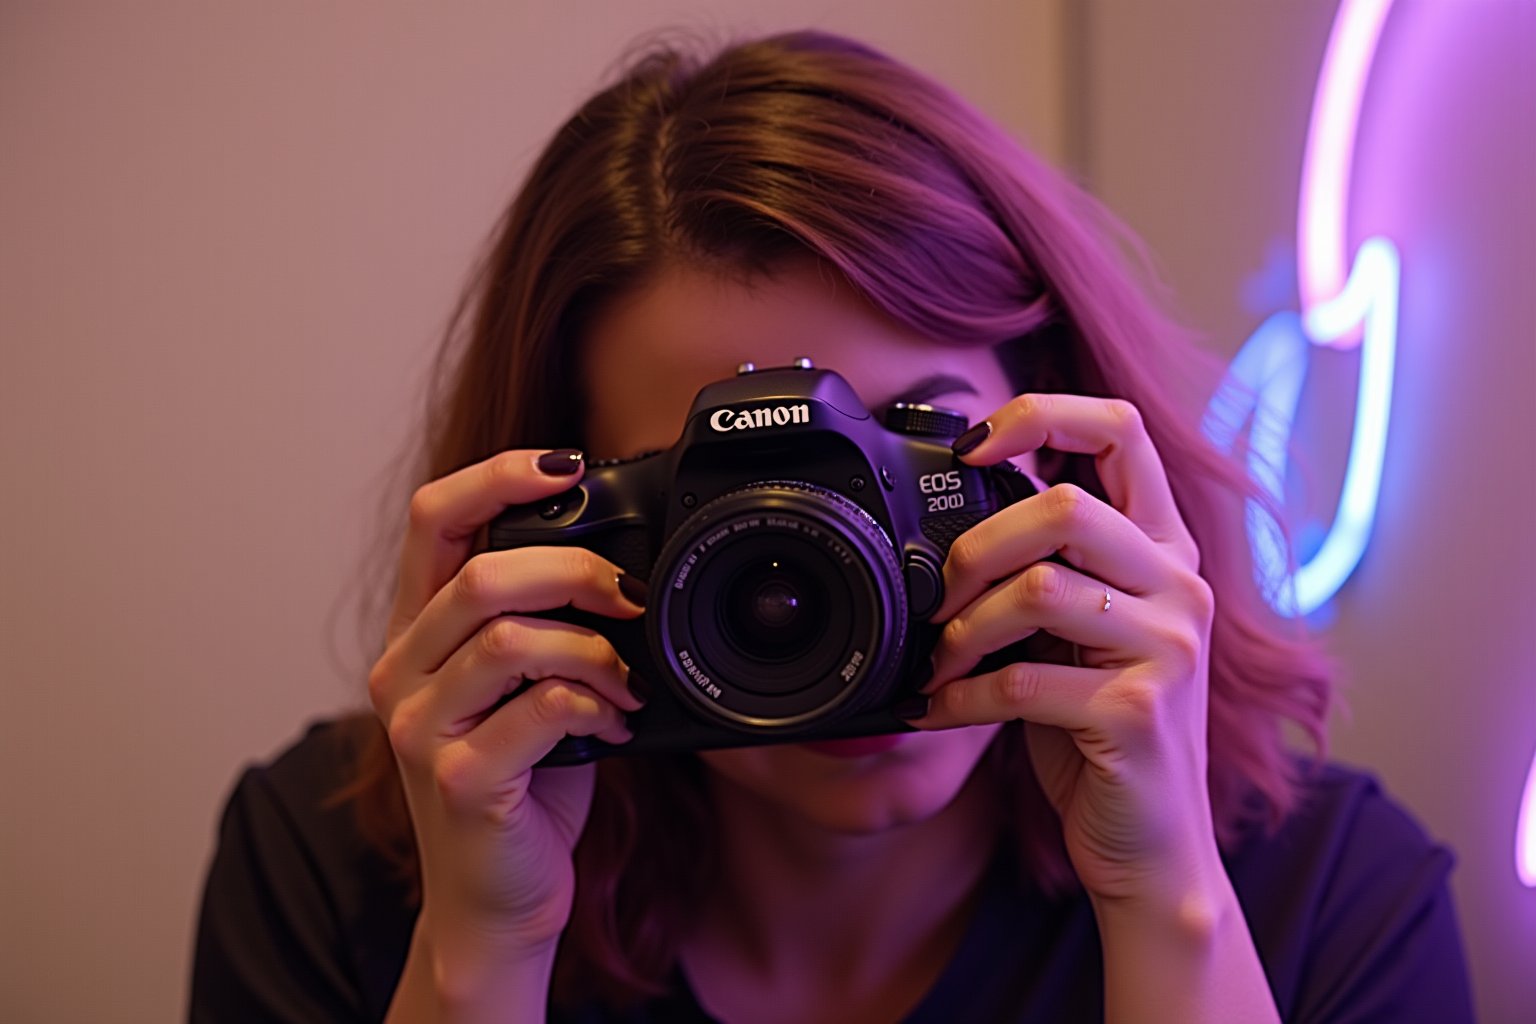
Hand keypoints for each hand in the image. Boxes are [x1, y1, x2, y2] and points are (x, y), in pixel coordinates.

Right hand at [367, 449, 645, 962]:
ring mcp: (422, 730)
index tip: (567, 463)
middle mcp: (403, 673)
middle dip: (575, 569)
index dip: (497, 476)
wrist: (495, 901)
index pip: (434, 520)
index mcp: (417, 634)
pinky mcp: (460, 780)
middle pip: (479, 572)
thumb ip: (543, 625)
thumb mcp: (523, 687)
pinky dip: (596, 704)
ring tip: (630, 678)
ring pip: (508, 637)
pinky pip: (538, 708)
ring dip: (594, 648)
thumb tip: (621, 565)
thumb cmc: (521, 787)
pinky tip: (617, 724)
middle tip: (631, 596)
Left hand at [913, 395, 1220, 907]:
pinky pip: (1023, 682)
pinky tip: (939, 710)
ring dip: (963, 630)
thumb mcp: (1082, 634)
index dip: (1042, 416)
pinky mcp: (1138, 713)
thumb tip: (952, 535)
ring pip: (1040, 589)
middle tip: (940, 598)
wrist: (1151, 844)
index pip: (1123, 430)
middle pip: (1067, 506)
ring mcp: (1168, 650)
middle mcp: (1178, 588)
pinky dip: (961, 698)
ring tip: (937, 663)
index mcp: (1163, 551)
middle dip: (977, 547)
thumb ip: (1049, 571)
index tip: (971, 445)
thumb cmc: (1101, 732)